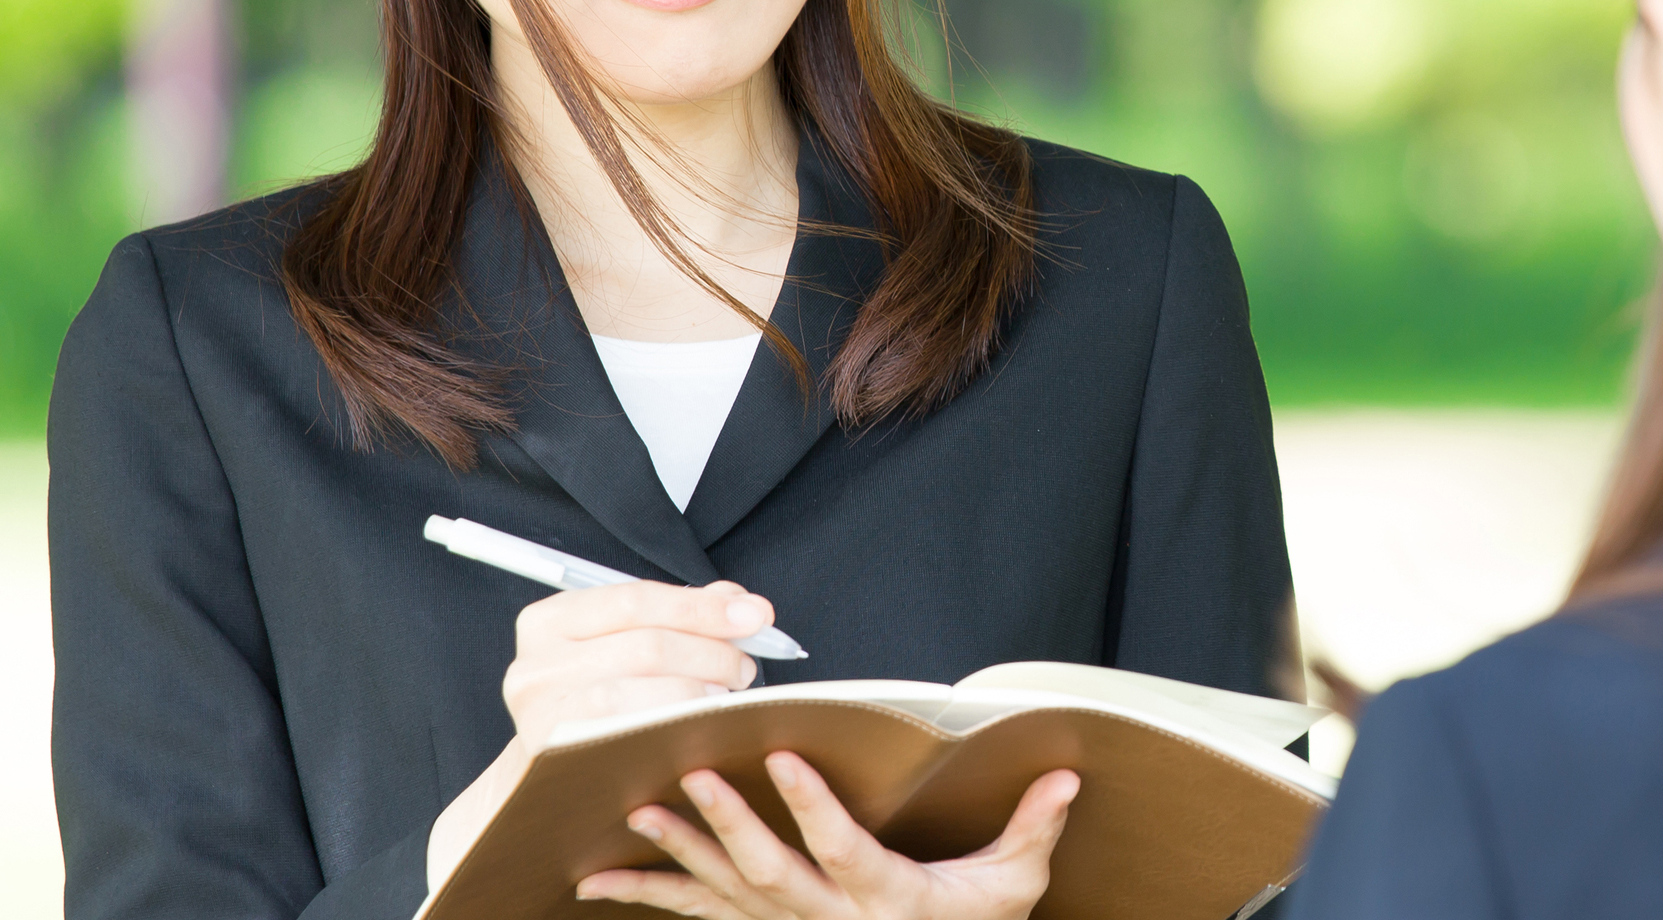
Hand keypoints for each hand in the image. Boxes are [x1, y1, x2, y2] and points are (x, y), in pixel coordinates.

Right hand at [430, 580, 775, 889]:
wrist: (551, 774)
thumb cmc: (599, 697)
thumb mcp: (627, 644)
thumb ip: (681, 615)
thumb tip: (741, 604)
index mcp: (550, 620)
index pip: (637, 599)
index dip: (703, 607)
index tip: (756, 616)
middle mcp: (534, 666)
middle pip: (646, 647)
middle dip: (711, 653)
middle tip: (744, 666)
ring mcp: (538, 717)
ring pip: (639, 695)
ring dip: (697, 694)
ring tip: (724, 697)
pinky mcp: (556, 763)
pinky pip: (626, 738)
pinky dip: (672, 729)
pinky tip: (699, 726)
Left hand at [575, 752, 1078, 918]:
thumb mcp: (1011, 888)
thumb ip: (1032, 832)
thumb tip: (1063, 779)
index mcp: (887, 899)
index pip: (845, 850)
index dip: (813, 807)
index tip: (785, 758)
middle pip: (769, 874)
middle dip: (729, 824)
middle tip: (693, 777)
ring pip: (723, 895)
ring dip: (677, 854)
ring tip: (638, 813)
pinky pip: (696, 915)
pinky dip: (648, 894)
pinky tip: (600, 878)